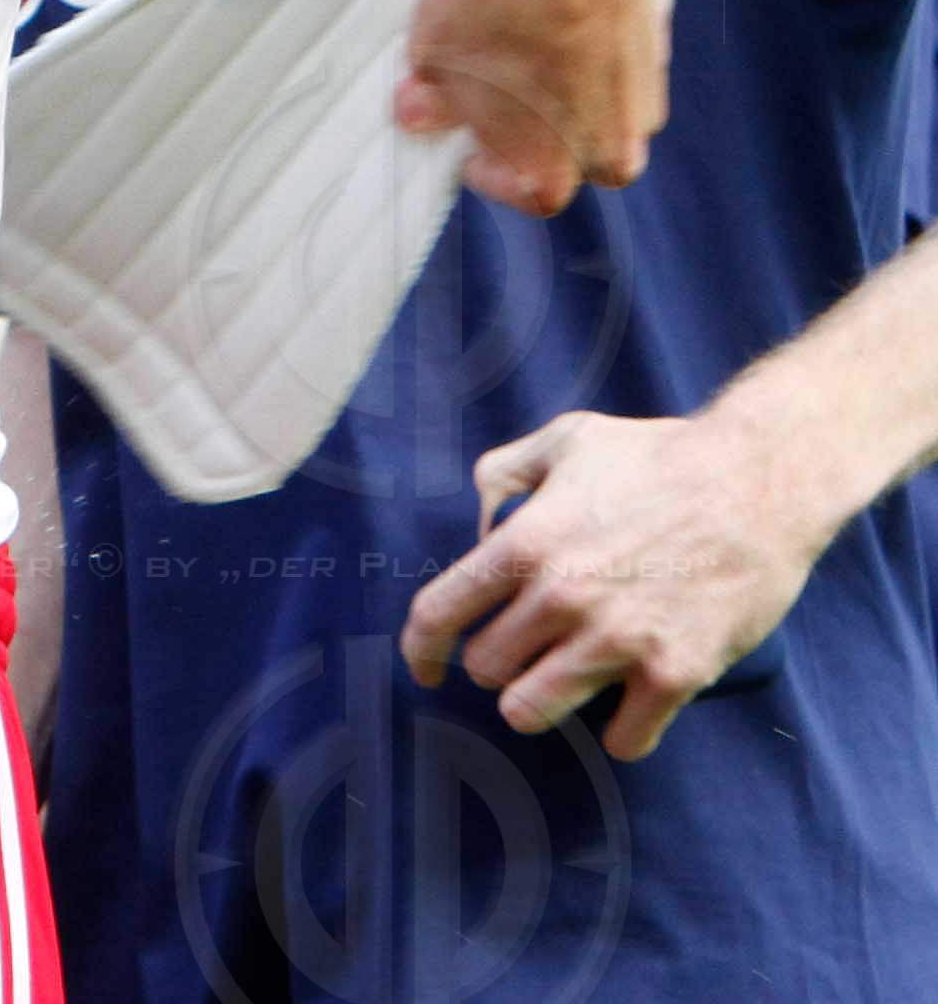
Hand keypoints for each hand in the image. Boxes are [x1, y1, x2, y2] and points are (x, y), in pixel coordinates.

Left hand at [399, 0, 670, 213]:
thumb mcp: (434, 50)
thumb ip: (429, 100)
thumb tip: (420, 117)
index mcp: (560, 162)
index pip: (533, 195)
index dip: (496, 174)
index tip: (471, 147)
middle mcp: (616, 140)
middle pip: (574, 157)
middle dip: (536, 135)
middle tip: (496, 96)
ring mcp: (645, 93)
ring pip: (601, 113)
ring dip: (566, 95)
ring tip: (523, 50)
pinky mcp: (659, 46)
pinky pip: (621, 70)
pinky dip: (592, 57)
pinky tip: (557, 20)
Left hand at [399, 407, 828, 756]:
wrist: (760, 482)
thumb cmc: (660, 456)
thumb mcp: (565, 439)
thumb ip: (506, 473)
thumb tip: (479, 518)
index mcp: (525, 543)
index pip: (438, 612)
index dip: (419, 649)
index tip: (424, 666)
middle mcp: (561, 597)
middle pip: (486, 669)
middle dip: (496, 663)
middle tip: (524, 651)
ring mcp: (618, 640)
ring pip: (532, 711)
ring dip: (538, 703)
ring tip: (557, 685)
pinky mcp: (676, 672)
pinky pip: (625, 739)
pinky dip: (621, 732)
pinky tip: (626, 711)